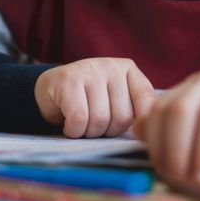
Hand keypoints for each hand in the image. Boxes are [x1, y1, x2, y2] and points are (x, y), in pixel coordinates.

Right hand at [34, 57, 155, 137]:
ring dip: (89, 133)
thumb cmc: (88, 100)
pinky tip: (69, 124)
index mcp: (128, 69)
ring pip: (99, 120)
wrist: (49, 89)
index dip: (140, 123)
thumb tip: (150, 131)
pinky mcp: (68, 80)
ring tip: (82, 124)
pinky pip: (79, 119)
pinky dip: (74, 131)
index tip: (130, 134)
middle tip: (96, 126)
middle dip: (108, 132)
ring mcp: (89, 70)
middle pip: (122, 117)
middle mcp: (111, 66)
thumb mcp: (115, 99)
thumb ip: (134, 109)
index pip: (146, 100)